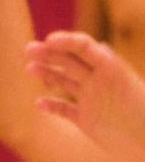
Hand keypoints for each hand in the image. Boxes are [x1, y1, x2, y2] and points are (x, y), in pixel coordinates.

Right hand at [26, 30, 144, 161]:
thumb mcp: (134, 92)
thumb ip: (115, 72)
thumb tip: (102, 47)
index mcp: (113, 70)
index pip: (86, 48)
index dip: (67, 41)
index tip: (48, 41)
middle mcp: (100, 82)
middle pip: (70, 62)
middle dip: (49, 54)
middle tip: (28, 49)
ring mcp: (92, 100)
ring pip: (65, 82)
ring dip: (47, 74)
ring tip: (29, 69)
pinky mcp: (87, 120)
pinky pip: (65, 109)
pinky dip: (52, 105)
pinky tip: (39, 103)